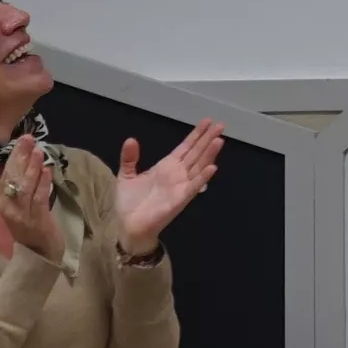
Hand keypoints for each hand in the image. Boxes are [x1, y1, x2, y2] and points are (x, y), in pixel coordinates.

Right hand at [0, 136, 65, 261]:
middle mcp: (9, 207)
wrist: (40, 255)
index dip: (13, 157)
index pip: (5, 175)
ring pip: (25, 187)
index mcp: (3, 202)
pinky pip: (39, 199)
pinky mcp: (37, 221)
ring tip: (39, 151)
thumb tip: (26, 160)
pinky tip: (47, 171)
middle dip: (21, 157)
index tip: (21, 139)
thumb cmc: (31, 227)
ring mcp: (22, 215)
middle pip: (13, 178)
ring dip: (32, 168)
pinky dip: (43, 184)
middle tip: (29, 139)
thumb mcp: (21, 206)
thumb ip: (21, 186)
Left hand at [109, 120, 224, 257]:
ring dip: (209, 154)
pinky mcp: (180, 199)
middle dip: (208, 139)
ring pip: (199, 166)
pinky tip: (213, 167)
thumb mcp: (126, 176)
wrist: (128, 226)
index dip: (196, 135)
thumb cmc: (129, 204)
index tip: (207, 121)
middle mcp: (177, 174)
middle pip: (196, 153)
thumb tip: (131, 139)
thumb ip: (130, 158)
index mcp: (166, 167)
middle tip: (221, 124)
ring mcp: (181, 186)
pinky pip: (194, 186)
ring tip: (219, 139)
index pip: (185, 147)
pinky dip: (203, 177)